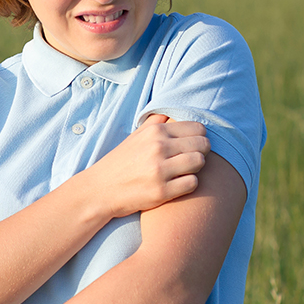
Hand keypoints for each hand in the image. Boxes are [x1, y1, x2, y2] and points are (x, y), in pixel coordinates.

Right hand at [84, 114, 209, 217]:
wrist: (100, 190)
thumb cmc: (121, 162)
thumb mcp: (135, 136)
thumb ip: (155, 123)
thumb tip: (172, 112)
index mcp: (154, 131)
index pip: (197, 128)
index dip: (199, 137)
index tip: (191, 145)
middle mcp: (158, 147)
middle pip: (203, 144)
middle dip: (201, 152)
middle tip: (190, 160)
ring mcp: (160, 170)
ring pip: (200, 162)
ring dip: (196, 168)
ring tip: (184, 171)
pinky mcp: (161, 191)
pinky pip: (192, 183)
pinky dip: (188, 184)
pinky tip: (177, 184)